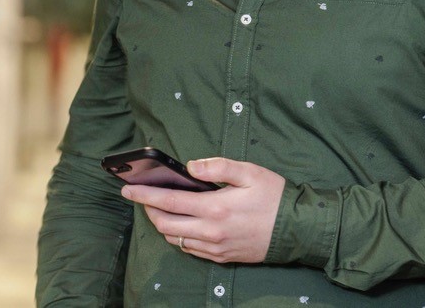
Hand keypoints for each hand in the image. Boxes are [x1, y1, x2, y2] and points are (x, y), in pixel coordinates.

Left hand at [121, 158, 284, 263]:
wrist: (297, 229)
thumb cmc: (274, 197)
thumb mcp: (250, 172)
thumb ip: (218, 166)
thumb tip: (190, 167)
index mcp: (214, 208)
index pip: (169, 202)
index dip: (145, 195)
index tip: (128, 189)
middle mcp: (210, 232)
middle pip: (165, 224)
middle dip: (149, 210)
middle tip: (143, 198)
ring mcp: (215, 247)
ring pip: (176, 239)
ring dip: (164, 224)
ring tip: (162, 209)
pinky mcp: (222, 257)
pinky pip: (191, 250)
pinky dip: (180, 237)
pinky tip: (184, 225)